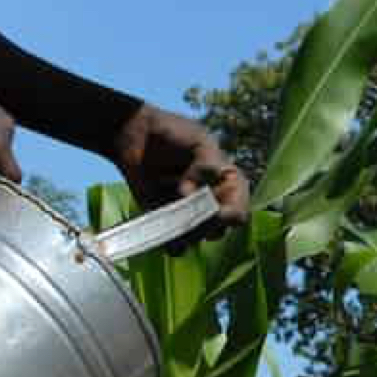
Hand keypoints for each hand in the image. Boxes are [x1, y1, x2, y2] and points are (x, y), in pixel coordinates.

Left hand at [108, 104, 249, 235]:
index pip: (239, 210)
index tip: (214, 212)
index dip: (229, 214)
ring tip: (170, 224)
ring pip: (197, 238)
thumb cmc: (173, 132)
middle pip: (218, 229)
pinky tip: (163, 236)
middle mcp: (213, 202)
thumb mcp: (199, 139)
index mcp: (228, 182)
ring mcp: (191, 214)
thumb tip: (191, 192)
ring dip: (186, 236)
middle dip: (203, 226)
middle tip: (185, 215)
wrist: (137, 136)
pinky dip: (171, 244)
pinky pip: (176, 243)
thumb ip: (206, 161)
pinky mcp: (168, 221)